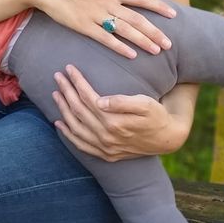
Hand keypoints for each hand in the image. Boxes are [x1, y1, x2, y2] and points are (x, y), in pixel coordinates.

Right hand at [33, 0, 176, 58]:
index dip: (159, 7)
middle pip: (138, 18)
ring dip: (143, 41)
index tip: (174, 15)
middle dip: (156, 32)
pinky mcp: (84, 25)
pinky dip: (120, 47)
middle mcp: (108, 2)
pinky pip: (105, 38)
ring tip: (156, 51)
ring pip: (126, 30)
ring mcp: (97, 14)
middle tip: (169, 44)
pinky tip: (131, 55)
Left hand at [51, 64, 191, 160]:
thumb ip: (123, 102)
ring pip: (76, 127)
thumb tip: (99, 101)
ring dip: (63, 109)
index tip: (69, 68)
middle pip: (78, 110)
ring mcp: (104, 148)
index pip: (88, 97)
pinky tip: (59, 124)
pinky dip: (68, 134)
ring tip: (56, 94)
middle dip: (66, 91)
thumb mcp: (145, 104)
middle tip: (57, 76)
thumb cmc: (156, 116)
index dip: (77, 81)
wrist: (167, 138)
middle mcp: (106, 137)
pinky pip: (81, 145)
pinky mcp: (106, 154)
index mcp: (114, 122)